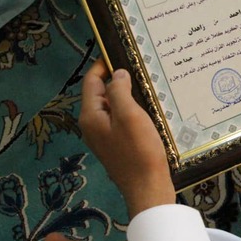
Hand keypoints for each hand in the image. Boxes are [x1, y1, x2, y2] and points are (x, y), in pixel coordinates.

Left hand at [79, 60, 175, 217]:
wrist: (148, 188)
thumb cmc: (140, 151)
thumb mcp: (130, 115)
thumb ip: (119, 91)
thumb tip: (117, 74)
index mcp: (91, 116)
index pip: (92, 82)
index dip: (104, 65)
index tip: (121, 52)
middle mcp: (93, 126)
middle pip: (101, 94)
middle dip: (117, 80)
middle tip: (139, 70)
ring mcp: (105, 138)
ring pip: (113, 108)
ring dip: (127, 97)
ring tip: (147, 88)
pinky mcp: (118, 147)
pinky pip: (121, 122)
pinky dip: (132, 112)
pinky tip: (148, 112)